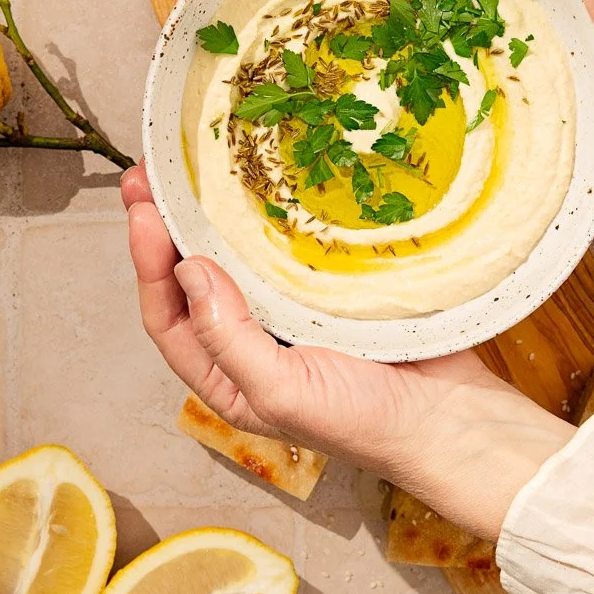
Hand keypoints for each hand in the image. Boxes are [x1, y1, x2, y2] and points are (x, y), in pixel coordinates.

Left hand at [122, 163, 570, 539]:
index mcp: (228, 378)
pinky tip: (262, 186)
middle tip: (148, 177)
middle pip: (194, 280)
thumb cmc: (365, 421)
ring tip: (192, 171)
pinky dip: (271, 217)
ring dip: (212, 217)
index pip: (168, 318)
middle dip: (166, 230)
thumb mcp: (282, 393)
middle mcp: (251, 343)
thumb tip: (188, 271)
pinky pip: (291, 247)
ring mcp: (293, 312)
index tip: (143, 214)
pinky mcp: (333, 288)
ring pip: (238, 258)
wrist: (450, 418)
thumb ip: (229, 339)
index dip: (148, 267)